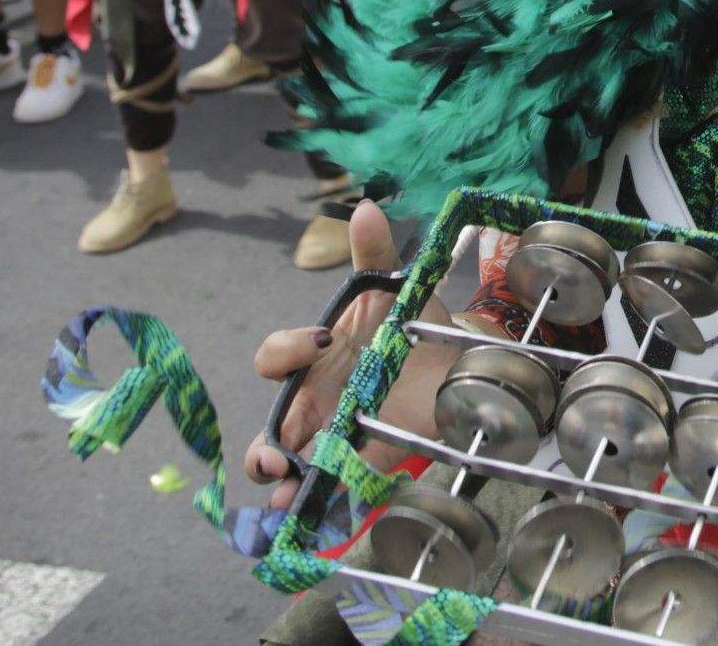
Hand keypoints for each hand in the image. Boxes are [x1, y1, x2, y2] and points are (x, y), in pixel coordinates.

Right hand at [244, 202, 432, 509]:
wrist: (453, 361)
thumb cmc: (407, 326)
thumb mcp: (393, 291)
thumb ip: (374, 253)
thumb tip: (365, 207)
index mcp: (315, 358)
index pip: (277, 357)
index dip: (289, 349)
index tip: (322, 340)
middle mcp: (315, 399)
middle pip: (271, 427)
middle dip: (263, 445)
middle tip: (275, 454)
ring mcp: (334, 434)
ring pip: (288, 464)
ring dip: (281, 480)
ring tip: (285, 493)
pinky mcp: (362, 460)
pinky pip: (333, 485)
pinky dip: (323, 500)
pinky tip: (319, 511)